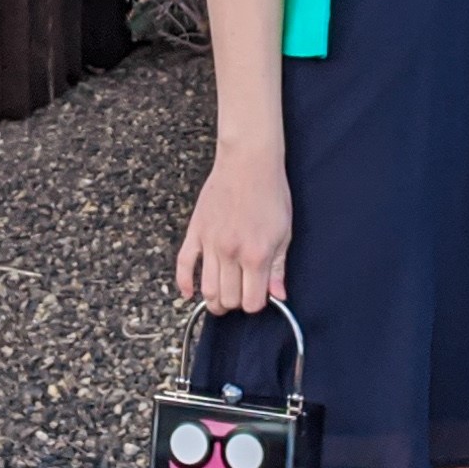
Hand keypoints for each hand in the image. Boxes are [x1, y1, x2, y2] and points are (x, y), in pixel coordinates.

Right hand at [176, 138, 292, 311]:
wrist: (248, 163)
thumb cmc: (271, 194)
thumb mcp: (284, 232)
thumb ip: (278, 267)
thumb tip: (278, 296)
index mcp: (256, 255)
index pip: (251, 301)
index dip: (255, 304)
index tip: (259, 296)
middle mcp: (230, 253)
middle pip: (227, 299)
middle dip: (235, 304)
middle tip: (241, 295)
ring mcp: (210, 243)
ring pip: (206, 289)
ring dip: (213, 300)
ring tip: (221, 299)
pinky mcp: (196, 232)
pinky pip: (184, 265)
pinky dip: (184, 284)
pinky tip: (188, 294)